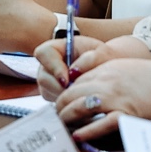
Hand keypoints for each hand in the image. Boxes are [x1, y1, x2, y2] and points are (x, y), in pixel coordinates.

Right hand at [33, 34, 150, 97]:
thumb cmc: (103, 58)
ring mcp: (47, 80)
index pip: (44, 53)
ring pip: (48, 92)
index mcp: (56, 48)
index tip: (68, 79)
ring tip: (83, 95)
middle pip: (44, 77)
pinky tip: (81, 100)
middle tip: (79, 93)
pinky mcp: (51, 93)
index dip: (53, 66)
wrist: (106, 68)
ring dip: (65, 97)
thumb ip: (90, 58)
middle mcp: (47, 64)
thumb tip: (73, 72)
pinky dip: (67, 103)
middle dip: (60, 88)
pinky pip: (54, 101)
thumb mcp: (102, 53)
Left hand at [55, 58, 150, 138]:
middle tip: (56, 115)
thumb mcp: (128, 68)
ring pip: (80, 106)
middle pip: (73, 93)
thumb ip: (109, 74)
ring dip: (66, 117)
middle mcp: (108, 81)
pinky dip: (86, 131)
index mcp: (108, 68)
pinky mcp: (126, 115)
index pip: (77, 80)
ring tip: (61, 125)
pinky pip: (99, 124)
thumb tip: (91, 86)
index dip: (66, 92)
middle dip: (61, 105)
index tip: (62, 102)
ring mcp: (116, 98)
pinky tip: (77, 135)